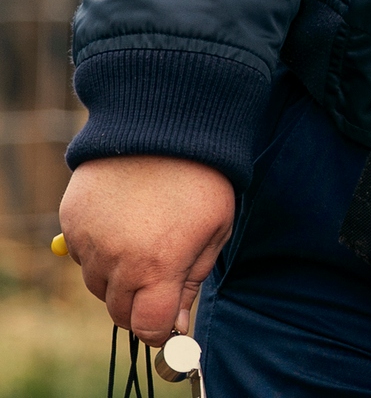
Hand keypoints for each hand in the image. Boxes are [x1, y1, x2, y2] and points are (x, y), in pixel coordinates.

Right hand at [60, 156, 233, 345]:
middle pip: (119, 311)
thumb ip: (191, 282)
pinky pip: (80, 255)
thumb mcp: (215, 232)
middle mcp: (116, 260)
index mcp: (157, 266)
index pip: (146, 326)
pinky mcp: (71, 221)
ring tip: (145, 240)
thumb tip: (175, 322)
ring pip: (97, 284)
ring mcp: (88, 241)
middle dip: (140, 305)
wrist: (165, 126)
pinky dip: (99, 250)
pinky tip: (124, 222)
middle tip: (162, 278)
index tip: (168, 321)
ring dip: (118, 278)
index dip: (159, 329)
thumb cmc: (201, 180)